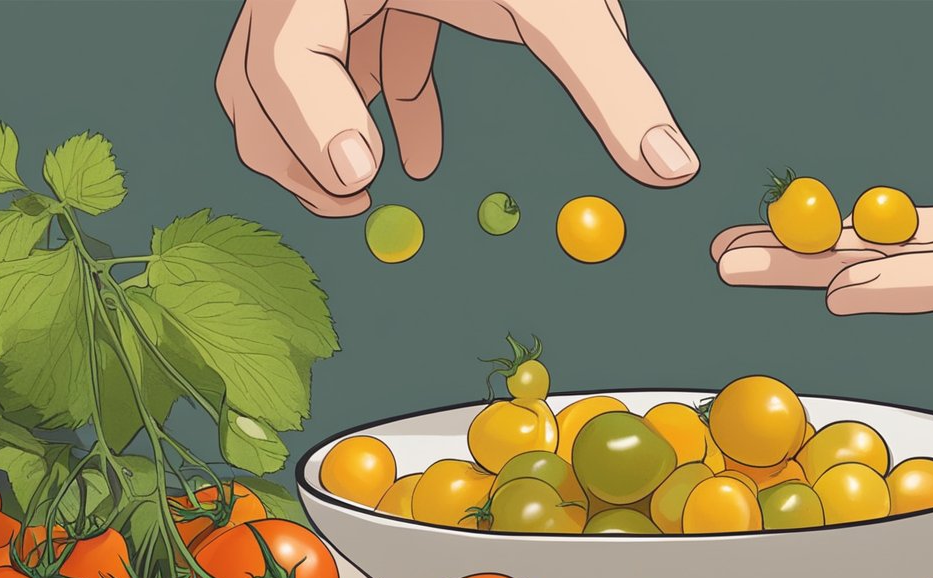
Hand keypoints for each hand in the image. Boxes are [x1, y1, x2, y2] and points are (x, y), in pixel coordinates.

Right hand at [216, 0, 698, 216]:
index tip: (365, 175)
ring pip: (281, 76)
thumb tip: (671, 168)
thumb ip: (608, 79)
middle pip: (261, 76)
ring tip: (365, 197)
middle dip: (300, 151)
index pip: (290, 52)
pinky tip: (422, 158)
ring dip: (316, 142)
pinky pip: (341, 60)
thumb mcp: (558, 1)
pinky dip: (371, 112)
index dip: (316, 120)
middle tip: (356, 203)